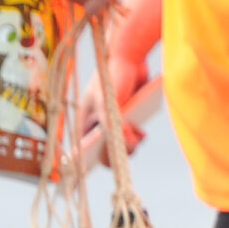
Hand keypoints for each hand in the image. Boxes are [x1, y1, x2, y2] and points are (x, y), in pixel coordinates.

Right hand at [72, 48, 149, 164]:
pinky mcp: (127, 118)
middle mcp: (97, 127)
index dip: (91, 161)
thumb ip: (112, 125)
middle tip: (132, 147)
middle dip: (119, 152)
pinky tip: (142, 134)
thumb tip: (123, 144)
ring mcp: (113, 123)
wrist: (129, 57)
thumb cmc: (111, 76)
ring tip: (140, 137)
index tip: (97, 170)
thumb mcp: (108, 103)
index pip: (86, 151)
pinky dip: (137, 137)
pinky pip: (131, 137)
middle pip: (106, 152)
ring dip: (131, 146)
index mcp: (85, 124)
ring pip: (121, 146)